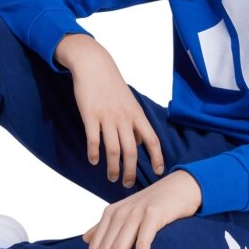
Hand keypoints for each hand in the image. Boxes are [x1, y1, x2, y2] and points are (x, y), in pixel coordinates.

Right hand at [61, 37, 163, 186]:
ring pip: (113, 149)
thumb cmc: (111, 85)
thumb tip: (140, 143)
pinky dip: (94, 153)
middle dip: (130, 171)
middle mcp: (124, 117)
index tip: (158, 173)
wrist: (94, 65)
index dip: (156, 158)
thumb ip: (135, 122)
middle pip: (131, 151)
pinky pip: (93, 139)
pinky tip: (93, 161)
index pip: (152, 140)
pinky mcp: (90, 115)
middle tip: (127, 184)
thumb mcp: (130, 102)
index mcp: (136, 114)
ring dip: (113, 167)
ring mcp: (106, 116)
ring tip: (112, 177)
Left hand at [82, 170, 201, 248]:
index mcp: (111, 213)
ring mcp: (136, 213)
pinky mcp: (153, 215)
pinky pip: (143, 241)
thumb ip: (106, 226)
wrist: (181, 187)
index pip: (95, 245)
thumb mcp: (127, 213)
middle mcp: (120, 212)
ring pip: (119, 248)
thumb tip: (85, 239)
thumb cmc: (154, 204)